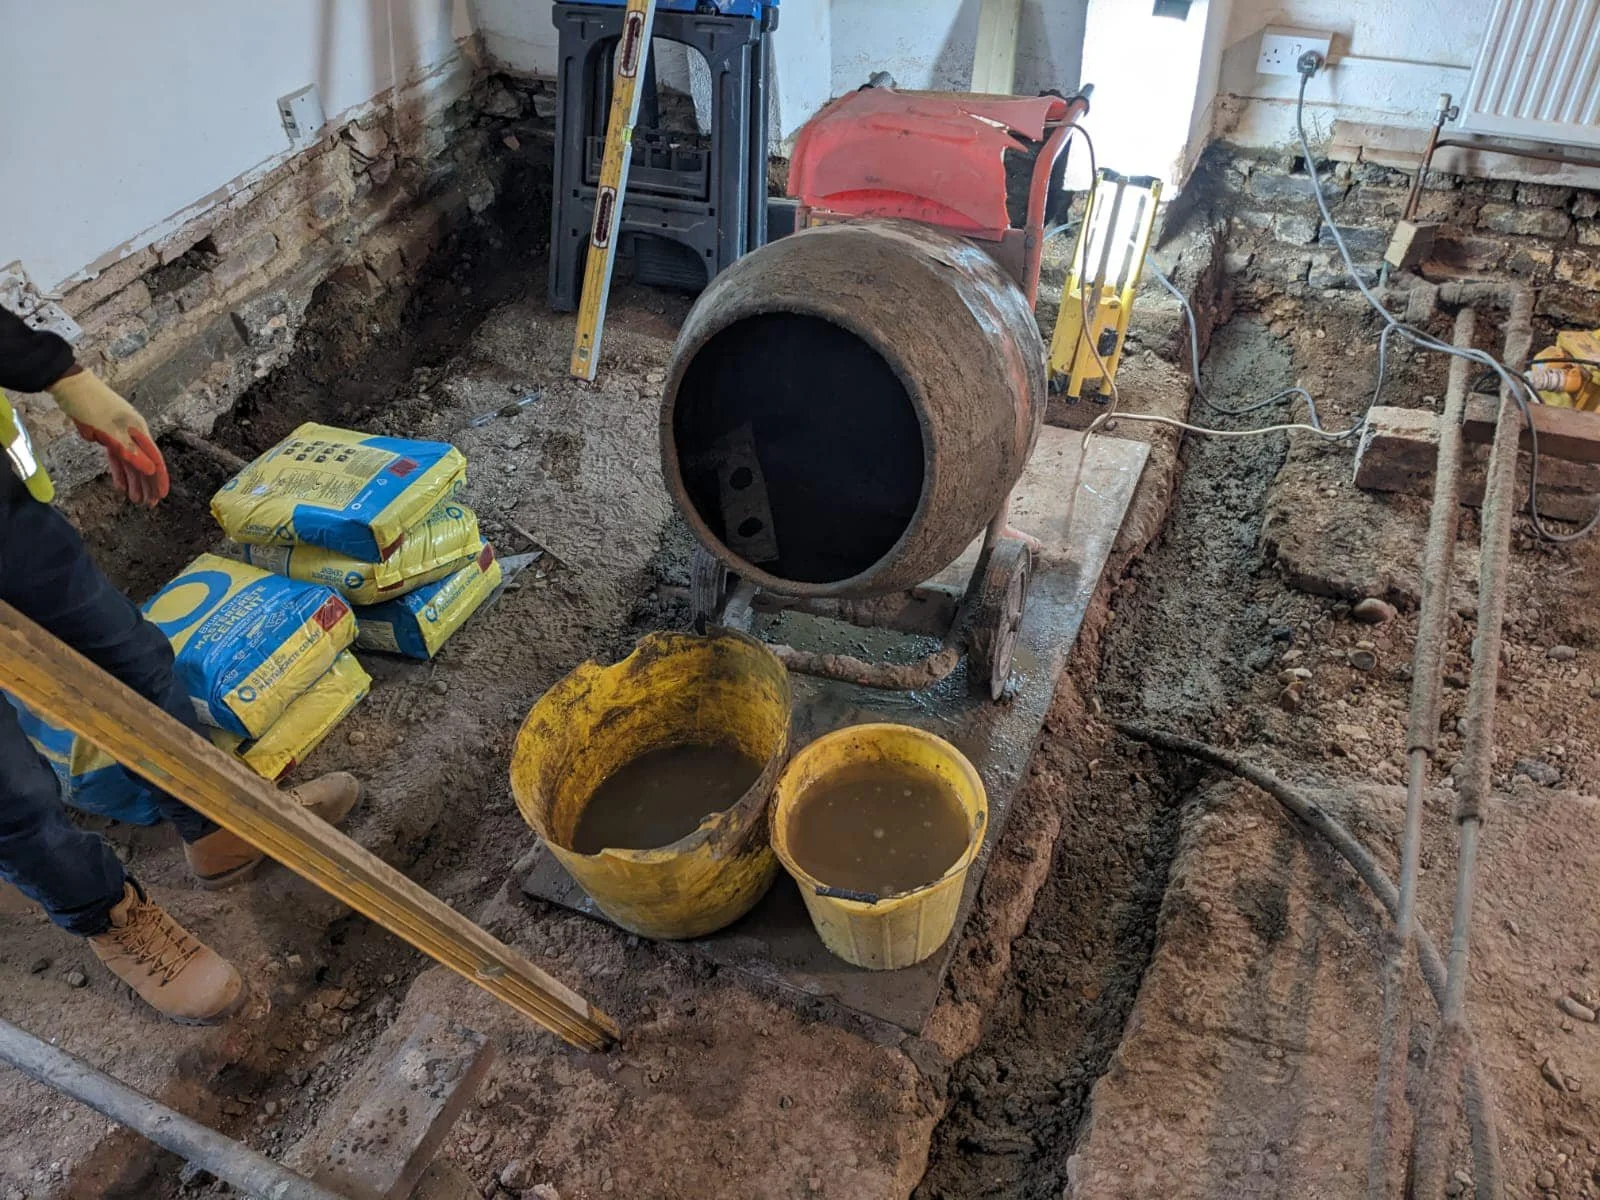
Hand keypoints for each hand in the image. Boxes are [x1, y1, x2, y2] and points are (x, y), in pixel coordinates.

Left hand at [47, 369, 168, 505]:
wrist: (70, 386)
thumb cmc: (91, 406)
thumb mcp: (110, 431)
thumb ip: (130, 452)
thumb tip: (151, 469)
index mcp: (138, 431)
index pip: (153, 459)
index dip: (158, 478)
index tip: (160, 496)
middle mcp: (133, 434)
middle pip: (143, 462)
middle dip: (147, 484)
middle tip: (148, 504)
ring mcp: (120, 434)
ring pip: (130, 462)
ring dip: (133, 480)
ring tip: (135, 499)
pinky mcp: (108, 435)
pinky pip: (116, 457)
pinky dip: (118, 470)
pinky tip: (120, 484)